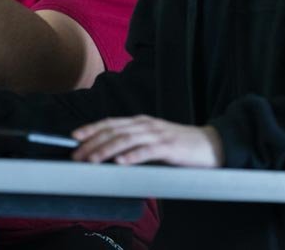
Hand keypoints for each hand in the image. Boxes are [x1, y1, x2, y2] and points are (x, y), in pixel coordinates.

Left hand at [72, 115, 223, 166]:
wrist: (210, 144)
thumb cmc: (179, 145)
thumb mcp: (152, 141)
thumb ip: (134, 144)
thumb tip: (109, 155)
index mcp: (141, 122)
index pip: (111, 122)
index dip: (91, 128)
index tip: (74, 137)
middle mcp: (146, 124)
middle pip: (114, 131)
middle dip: (93, 142)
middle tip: (77, 154)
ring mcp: (158, 134)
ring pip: (126, 139)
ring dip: (106, 150)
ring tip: (92, 160)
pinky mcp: (169, 147)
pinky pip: (147, 151)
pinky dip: (132, 156)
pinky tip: (120, 163)